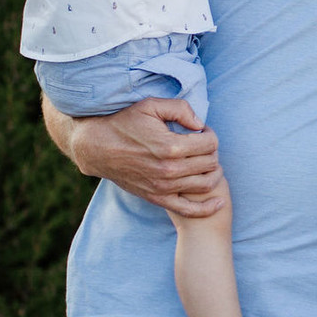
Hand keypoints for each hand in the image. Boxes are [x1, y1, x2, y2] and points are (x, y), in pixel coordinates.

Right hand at [61, 95, 227, 217]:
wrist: (97, 147)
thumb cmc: (124, 123)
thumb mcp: (151, 105)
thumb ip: (180, 109)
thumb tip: (200, 124)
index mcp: (170, 146)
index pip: (210, 143)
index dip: (209, 134)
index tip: (201, 131)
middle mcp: (169, 170)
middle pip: (211, 162)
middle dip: (211, 151)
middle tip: (201, 144)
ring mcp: (164, 187)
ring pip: (206, 183)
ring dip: (213, 172)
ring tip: (205, 162)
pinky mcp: (158, 198)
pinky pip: (190, 210)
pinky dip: (208, 207)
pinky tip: (219, 201)